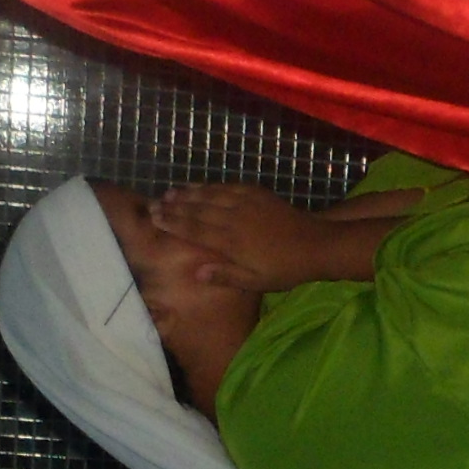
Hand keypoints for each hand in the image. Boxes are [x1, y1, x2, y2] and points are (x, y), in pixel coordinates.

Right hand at [147, 182, 415, 292]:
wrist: (315, 245)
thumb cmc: (284, 269)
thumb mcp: (255, 282)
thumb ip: (224, 276)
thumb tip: (195, 272)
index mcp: (230, 242)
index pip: (194, 229)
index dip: (172, 223)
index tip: (153, 218)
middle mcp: (234, 218)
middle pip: (197, 209)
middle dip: (173, 206)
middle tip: (153, 203)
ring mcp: (246, 203)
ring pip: (210, 195)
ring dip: (189, 193)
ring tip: (170, 192)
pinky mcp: (257, 194)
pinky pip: (228, 187)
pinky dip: (211, 186)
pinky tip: (201, 186)